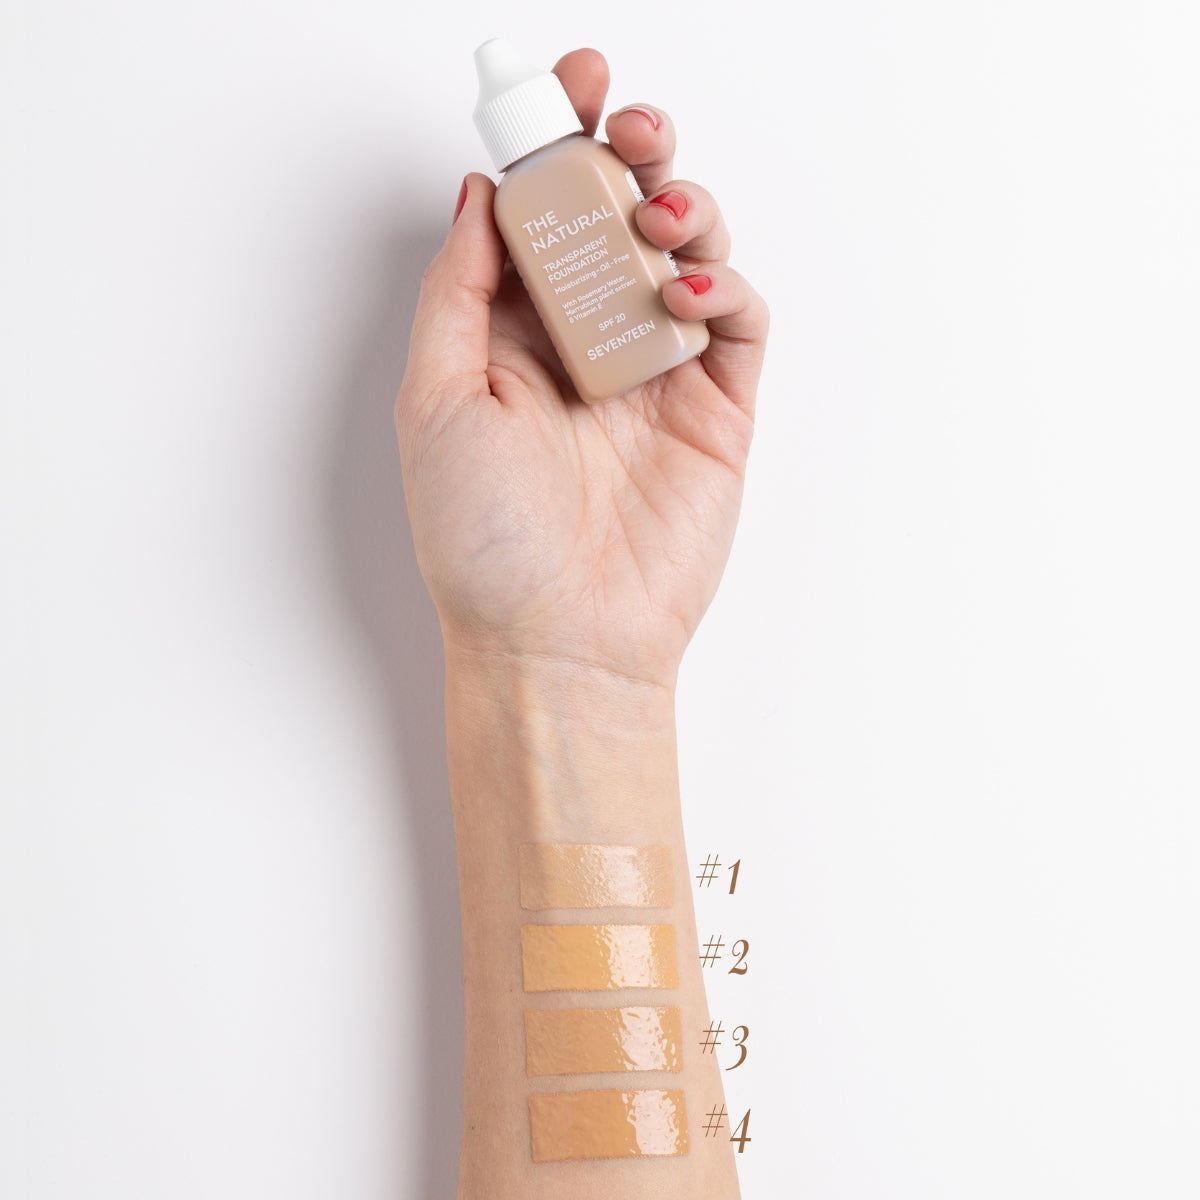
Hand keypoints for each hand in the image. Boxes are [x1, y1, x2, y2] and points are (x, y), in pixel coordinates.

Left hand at [395, 48, 767, 690]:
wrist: (557, 641)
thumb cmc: (483, 540)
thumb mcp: (435, 400)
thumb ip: (457, 290)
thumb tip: (478, 192)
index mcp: (517, 333)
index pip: (543, 213)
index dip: (556, 142)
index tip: (564, 86)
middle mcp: (589, 341)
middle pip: (621, 214)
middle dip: (627, 151)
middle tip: (626, 128)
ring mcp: (657, 372)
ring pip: (688, 252)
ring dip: (680, 205)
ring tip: (656, 211)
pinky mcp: (717, 409)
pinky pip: (737, 321)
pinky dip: (724, 286)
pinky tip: (687, 290)